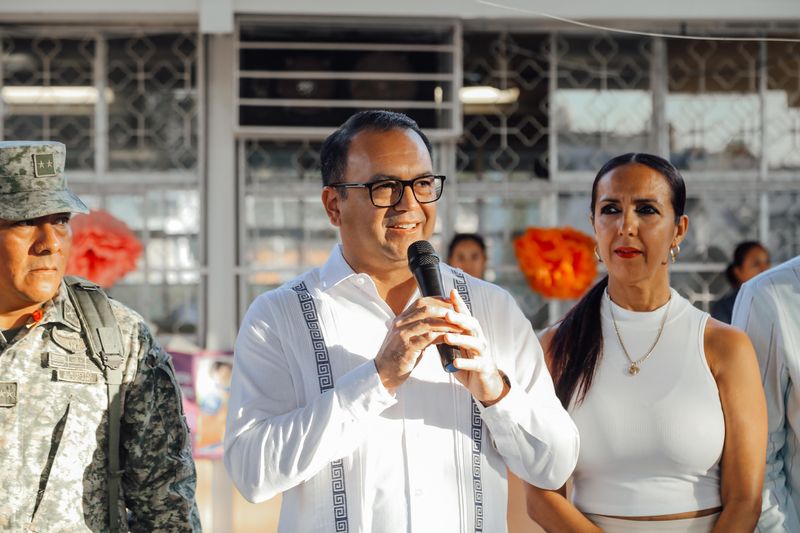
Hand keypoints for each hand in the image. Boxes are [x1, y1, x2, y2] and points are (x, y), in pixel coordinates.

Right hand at [374, 296, 464, 391]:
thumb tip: (436, 325)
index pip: (420, 303)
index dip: (437, 301)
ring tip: (460, 326)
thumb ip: (418, 330)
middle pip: (425, 309)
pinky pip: (428, 337)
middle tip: (459, 314)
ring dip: (446, 323)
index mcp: (400, 320)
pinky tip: (450, 338)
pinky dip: (441, 336)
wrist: (383, 374)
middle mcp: (400, 323)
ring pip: (428, 322)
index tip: (451, 303)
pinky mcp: (407, 347)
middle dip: (444, 310)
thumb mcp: (407, 339)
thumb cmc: (398, 358)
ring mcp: (402, 334)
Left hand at [444, 290, 508, 405]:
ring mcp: (483, 354)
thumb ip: (446, 335)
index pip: (465, 316)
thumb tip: (430, 322)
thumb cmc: (467, 362)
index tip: (451, 292)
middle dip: (460, 318)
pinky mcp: (483, 368)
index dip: (459, 304)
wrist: (484, 384)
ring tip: (447, 338)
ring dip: (461, 339)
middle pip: (471, 325)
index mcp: (470, 333)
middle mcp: (478, 340)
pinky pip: (476, 365)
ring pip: (475, 343)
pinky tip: (454, 363)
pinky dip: (465, 363)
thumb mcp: (456, 346)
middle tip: (446, 314)